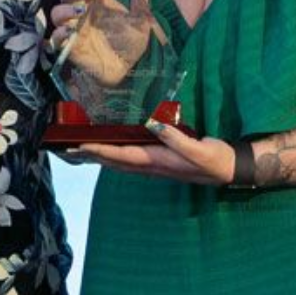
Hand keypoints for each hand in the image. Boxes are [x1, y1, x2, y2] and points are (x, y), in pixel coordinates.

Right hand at [51, 0, 158, 86]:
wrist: (126, 71)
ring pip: (57, 12)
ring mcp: (74, 29)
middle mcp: (83, 12)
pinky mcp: (69, 47)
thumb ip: (141, 1)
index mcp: (97, 3)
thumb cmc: (131, 44)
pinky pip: (55, 38)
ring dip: (66, 9)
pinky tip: (70, 32)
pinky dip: (59, 33)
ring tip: (81, 11)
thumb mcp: (141, 22)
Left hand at [76, 121, 235, 184]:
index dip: (100, 151)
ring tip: (81, 152)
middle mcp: (152, 166)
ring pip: (120, 163)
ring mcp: (155, 166)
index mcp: (157, 161)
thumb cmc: (213, 159)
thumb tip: (153, 124)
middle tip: (68, 151)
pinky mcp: (159, 162)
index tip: (80, 147)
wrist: (228, 170)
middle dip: (92, 156)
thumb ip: (176, 138)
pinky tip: (110, 151)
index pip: (122, 156)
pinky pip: (130, 160)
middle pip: (115, 162)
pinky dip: (114, 156)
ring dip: (100, 158)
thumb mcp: (197, 149)